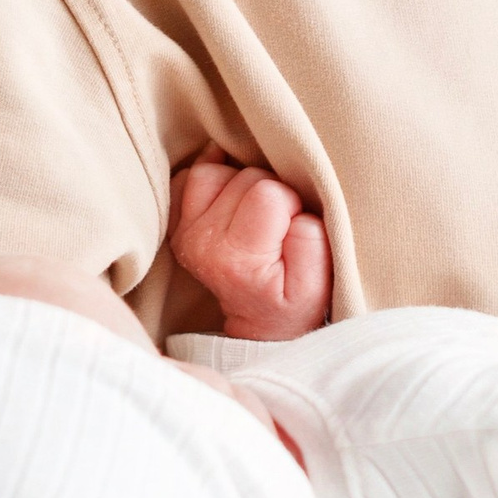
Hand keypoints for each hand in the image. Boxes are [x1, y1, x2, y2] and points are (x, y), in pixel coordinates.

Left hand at [169, 147, 331, 340]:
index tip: (293, 226)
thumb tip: (292, 210)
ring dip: (238, 182)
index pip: (268, 193)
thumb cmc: (293, 303)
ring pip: (210, 173)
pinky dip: (211, 178)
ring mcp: (186, 232)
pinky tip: (230, 195)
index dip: (290, 201)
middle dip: (268, 190)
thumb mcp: (317, 286)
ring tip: (255, 209)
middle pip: (241, 178)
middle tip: (277, 222)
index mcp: (237, 257)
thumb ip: (310, 241)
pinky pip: (187, 178)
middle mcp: (203, 242)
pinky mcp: (180, 224)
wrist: (260, 324)